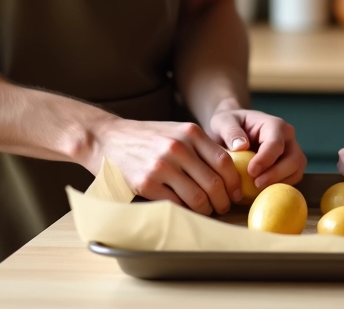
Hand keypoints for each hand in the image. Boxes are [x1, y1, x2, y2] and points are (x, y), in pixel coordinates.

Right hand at [89, 118, 241, 213]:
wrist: (107, 138)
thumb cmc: (146, 137)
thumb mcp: (176, 131)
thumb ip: (200, 147)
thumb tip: (228, 172)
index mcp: (191, 132)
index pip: (225, 162)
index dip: (234, 182)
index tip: (236, 193)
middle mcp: (178, 147)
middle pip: (214, 183)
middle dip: (223, 201)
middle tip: (223, 207)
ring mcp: (162, 166)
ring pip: (197, 198)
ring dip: (206, 210)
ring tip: (205, 211)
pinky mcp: (146, 183)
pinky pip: (176, 205)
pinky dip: (185, 211)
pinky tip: (185, 210)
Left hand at [208, 107, 306, 189]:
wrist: (232, 131)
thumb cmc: (229, 125)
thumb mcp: (223, 122)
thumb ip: (230, 131)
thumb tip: (241, 146)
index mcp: (274, 125)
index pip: (276, 143)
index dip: (266, 159)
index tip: (251, 171)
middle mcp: (288, 138)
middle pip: (293, 159)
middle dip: (276, 175)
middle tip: (256, 185)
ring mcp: (291, 153)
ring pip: (296, 172)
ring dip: (279, 184)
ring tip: (258, 190)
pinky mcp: (289, 167)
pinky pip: (291, 180)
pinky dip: (279, 188)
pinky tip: (261, 192)